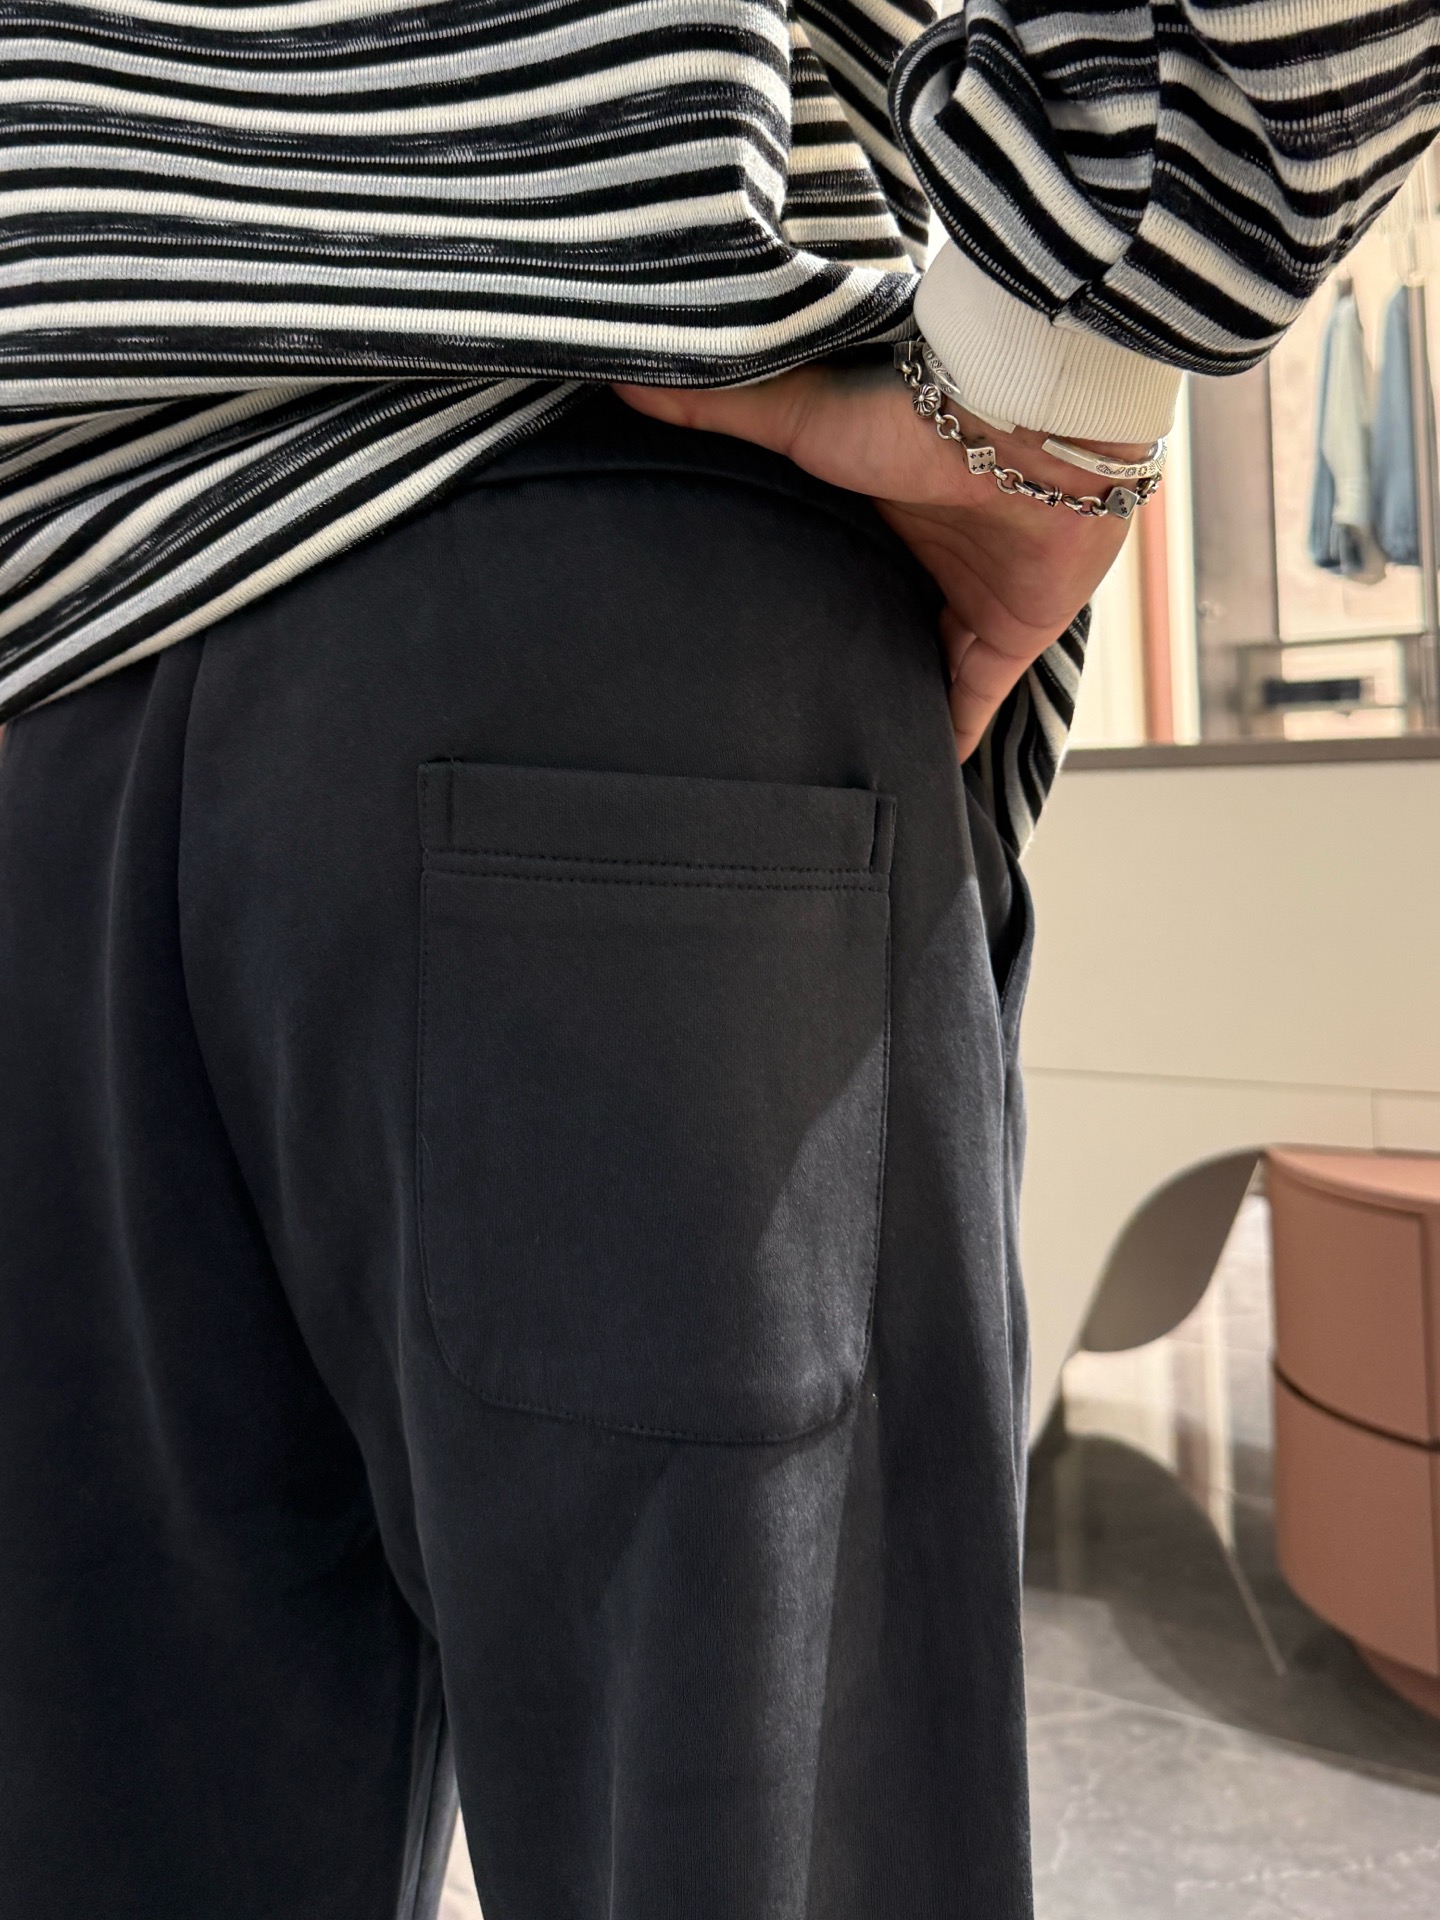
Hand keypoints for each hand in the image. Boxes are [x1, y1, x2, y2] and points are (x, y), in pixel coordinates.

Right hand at [614, 364, 1146, 760]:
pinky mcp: (1006, 636)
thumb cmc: (914, 411)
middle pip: (860, 618)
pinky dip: (948, 744)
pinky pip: (971, 707)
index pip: (810, 555)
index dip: (774, 591)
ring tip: (825, 756)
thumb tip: (621, 376)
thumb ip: (717, 410)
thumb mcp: (798, 417)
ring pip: (909, 665)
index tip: (721, 636)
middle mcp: (910, 554)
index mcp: (862, 504)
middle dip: (828, 656)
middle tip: (767, 712)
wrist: (1034, 426)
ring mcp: (959, 597)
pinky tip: (914, 783)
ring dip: (882, 701)